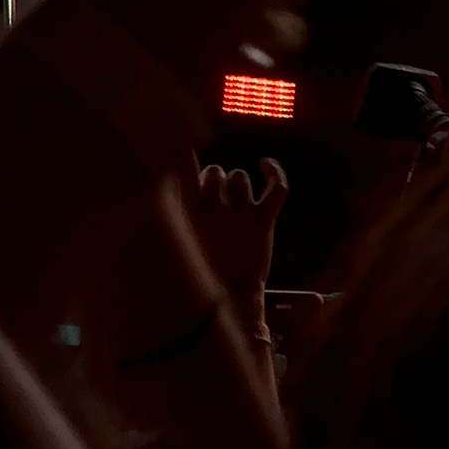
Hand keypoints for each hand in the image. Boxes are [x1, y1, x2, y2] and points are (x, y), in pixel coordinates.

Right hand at [191, 157, 287, 315]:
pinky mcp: (264, 221)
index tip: (182, 147)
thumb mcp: (178, 237)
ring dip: (237, 186)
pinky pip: (276, 186)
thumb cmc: (200, 270)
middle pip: (216, 172)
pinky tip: (266, 164)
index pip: (183, 163)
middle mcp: (214, 205)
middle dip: (215, 183)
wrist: (228, 301)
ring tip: (233, 206)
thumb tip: (171, 177)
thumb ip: (176, 207)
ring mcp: (241, 212)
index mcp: (188, 210)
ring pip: (239, 177)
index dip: (183, 152)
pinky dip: (275, 172)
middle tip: (213, 206)